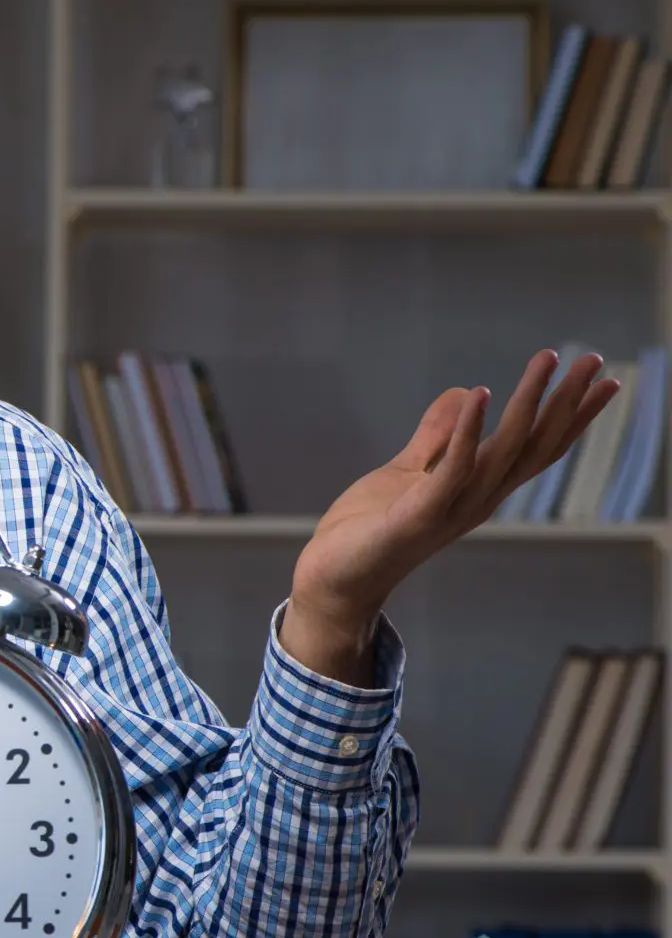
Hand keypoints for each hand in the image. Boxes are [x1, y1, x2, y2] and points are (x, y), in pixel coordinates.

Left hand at [291, 349, 620, 636]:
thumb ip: (436, 437)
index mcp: (478, 489)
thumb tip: (467, 391)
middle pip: (533, 447)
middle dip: (565, 403)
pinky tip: (480, 394)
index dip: (570, 416)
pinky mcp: (418, 514)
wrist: (333, 577)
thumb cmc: (369, 529)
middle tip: (595, 360)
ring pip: (503, 450)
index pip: (536, 448)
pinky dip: (466, 431)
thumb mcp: (408, 471)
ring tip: (547, 361)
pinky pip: (451, 468)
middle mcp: (477, 500)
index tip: (604, 380)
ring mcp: (452, 508)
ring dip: (527, 403)